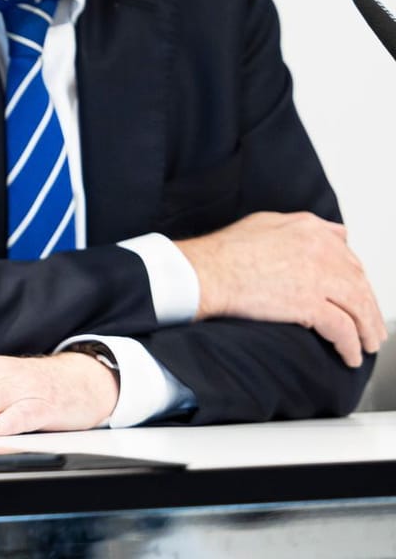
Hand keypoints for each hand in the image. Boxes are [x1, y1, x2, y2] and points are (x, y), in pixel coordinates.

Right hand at [175, 211, 383, 366]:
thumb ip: (302, 225)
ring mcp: (318, 277)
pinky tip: (351, 355)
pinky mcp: (309, 302)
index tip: (358, 295)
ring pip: (359, 307)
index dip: (357, 282)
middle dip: (369, 309)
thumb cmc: (225, 251)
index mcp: (311, 230)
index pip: (349, 258)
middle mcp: (321, 250)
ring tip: (368, 345)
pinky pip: (342, 329)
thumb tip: (330, 232)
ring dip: (367, 330)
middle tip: (372, 326)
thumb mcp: (266, 221)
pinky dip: (350, 346)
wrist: (205, 271)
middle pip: (359, 284)